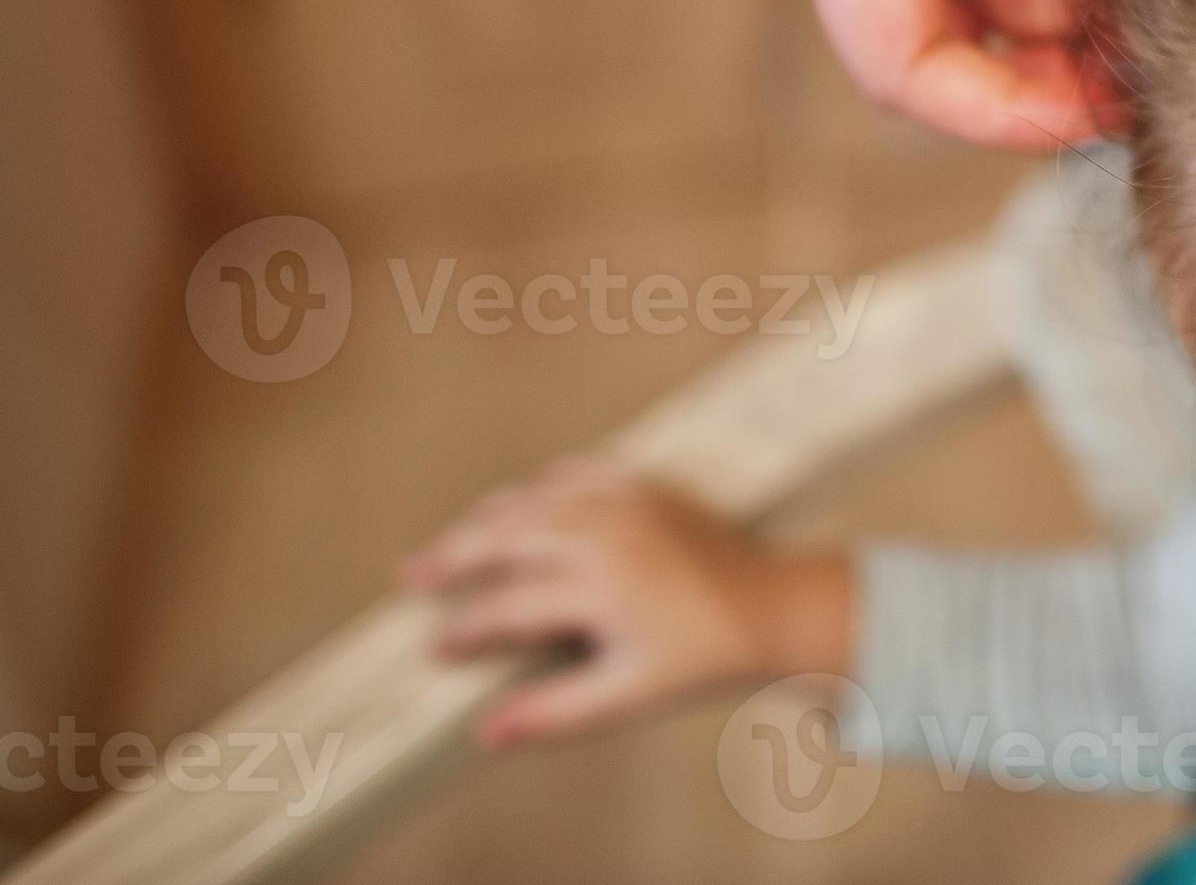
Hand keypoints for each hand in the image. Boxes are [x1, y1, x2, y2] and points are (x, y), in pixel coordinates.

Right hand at [401, 459, 850, 747]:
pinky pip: (578, 474)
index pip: (507, 606)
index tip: (434, 649)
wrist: (772, 607)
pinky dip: (542, 489)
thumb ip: (554, 712)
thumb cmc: (700, 658)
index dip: (464, 630)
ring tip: (452, 545)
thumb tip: (484, 734)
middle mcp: (608, 533)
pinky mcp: (646, 485)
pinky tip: (521, 505)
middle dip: (453, 557)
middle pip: (507, 536)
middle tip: (411, 577)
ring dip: (489, 520)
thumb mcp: (628, 695)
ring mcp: (627, 501)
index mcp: (600, 587)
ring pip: (535, 499)